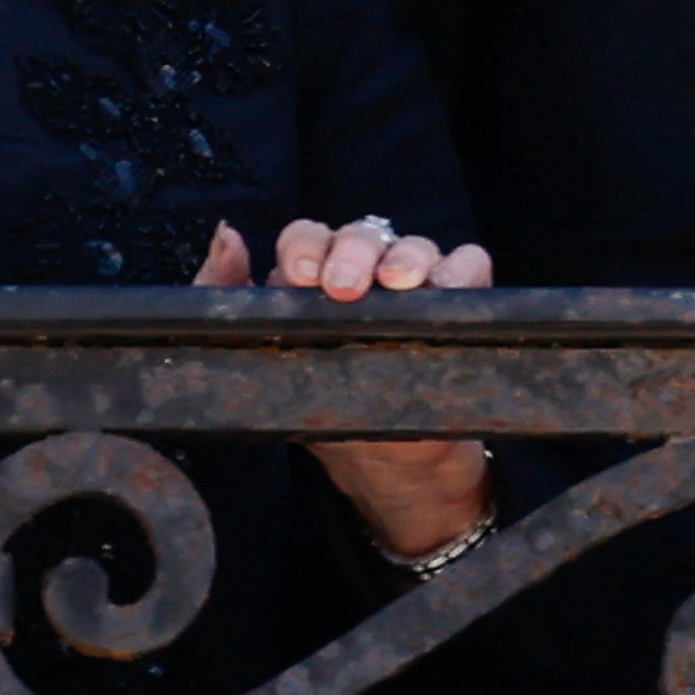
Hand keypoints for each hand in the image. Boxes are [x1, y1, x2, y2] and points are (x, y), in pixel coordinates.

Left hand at [199, 218, 498, 563]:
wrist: (380, 459)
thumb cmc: (317, 398)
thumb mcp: (257, 351)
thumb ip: (223, 296)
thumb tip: (230, 234)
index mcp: (315, 275)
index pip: (310, 238)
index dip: (306, 247)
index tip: (301, 276)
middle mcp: (367, 269)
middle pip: (363, 235)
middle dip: (353, 253)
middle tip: (344, 288)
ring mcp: (417, 284)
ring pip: (417, 244)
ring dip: (409, 256)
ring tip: (399, 283)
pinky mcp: (459, 303)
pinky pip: (470, 264)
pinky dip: (462, 267)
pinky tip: (448, 287)